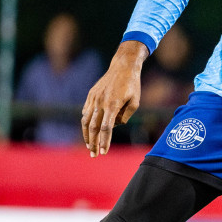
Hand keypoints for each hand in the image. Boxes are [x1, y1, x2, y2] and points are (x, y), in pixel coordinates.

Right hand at [81, 41, 145, 156]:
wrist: (123, 66)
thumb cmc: (132, 84)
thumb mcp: (135, 102)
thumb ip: (125, 116)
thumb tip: (114, 126)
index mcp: (113, 105)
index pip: (106, 128)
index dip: (104, 142)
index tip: (104, 153)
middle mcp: (100, 102)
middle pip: (93, 127)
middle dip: (93, 143)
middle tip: (94, 155)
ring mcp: (94, 98)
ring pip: (86, 121)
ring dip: (87, 135)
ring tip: (89, 146)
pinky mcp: (91, 95)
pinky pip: (86, 111)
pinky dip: (86, 122)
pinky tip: (89, 130)